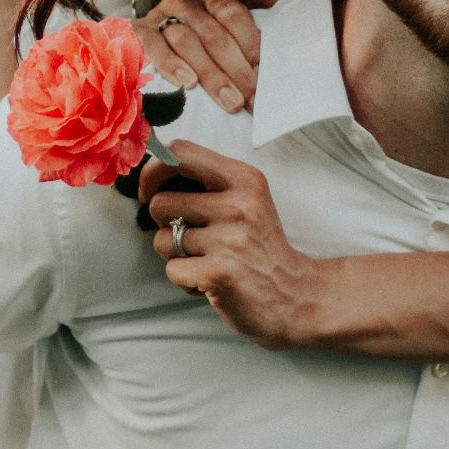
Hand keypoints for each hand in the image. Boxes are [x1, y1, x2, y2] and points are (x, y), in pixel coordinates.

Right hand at [132, 0, 264, 113]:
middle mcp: (186, 4)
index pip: (234, 15)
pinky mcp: (138, 33)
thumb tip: (273, 36)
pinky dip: (172, 65)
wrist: (141, 51)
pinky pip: (155, 47)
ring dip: (211, 74)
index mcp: (211, 1)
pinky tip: (188, 83)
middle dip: (236, 70)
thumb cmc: (193, 51)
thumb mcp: (221, 41)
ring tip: (229, 101)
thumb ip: (246, 38)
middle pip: (214, 34)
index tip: (264, 76)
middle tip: (250, 99)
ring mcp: (160, 17)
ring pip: (187, 40)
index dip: (251, 45)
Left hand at [142, 141, 324, 349]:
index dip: (153, 171)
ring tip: (205, 260)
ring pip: (162, 240)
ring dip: (176, 255)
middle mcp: (237, 205)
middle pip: (160, 203)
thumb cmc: (262, 248)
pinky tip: (209, 281)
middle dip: (164, 225)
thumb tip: (153, 177)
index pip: (180, 154)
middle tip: (190, 238)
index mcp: (244, 178)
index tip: (151, 192)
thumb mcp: (248, 200)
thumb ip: (210, 184)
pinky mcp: (219, 273)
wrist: (297, 295)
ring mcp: (229, 240)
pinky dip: (185, 281)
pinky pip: (172, 270)